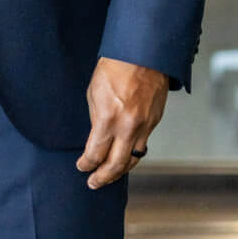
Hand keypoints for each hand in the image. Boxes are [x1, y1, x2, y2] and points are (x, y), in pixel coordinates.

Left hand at [77, 57, 169, 189]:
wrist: (142, 55)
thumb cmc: (114, 68)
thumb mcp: (94, 93)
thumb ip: (96, 119)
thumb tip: (96, 138)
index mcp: (109, 119)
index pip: (96, 153)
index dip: (87, 164)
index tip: (82, 167)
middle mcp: (129, 127)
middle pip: (116, 164)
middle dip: (103, 177)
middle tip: (94, 183)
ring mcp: (145, 126)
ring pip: (134, 159)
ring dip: (121, 171)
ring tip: (109, 176)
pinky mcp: (155, 122)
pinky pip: (143, 145)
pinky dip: (133, 155)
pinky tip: (125, 157)